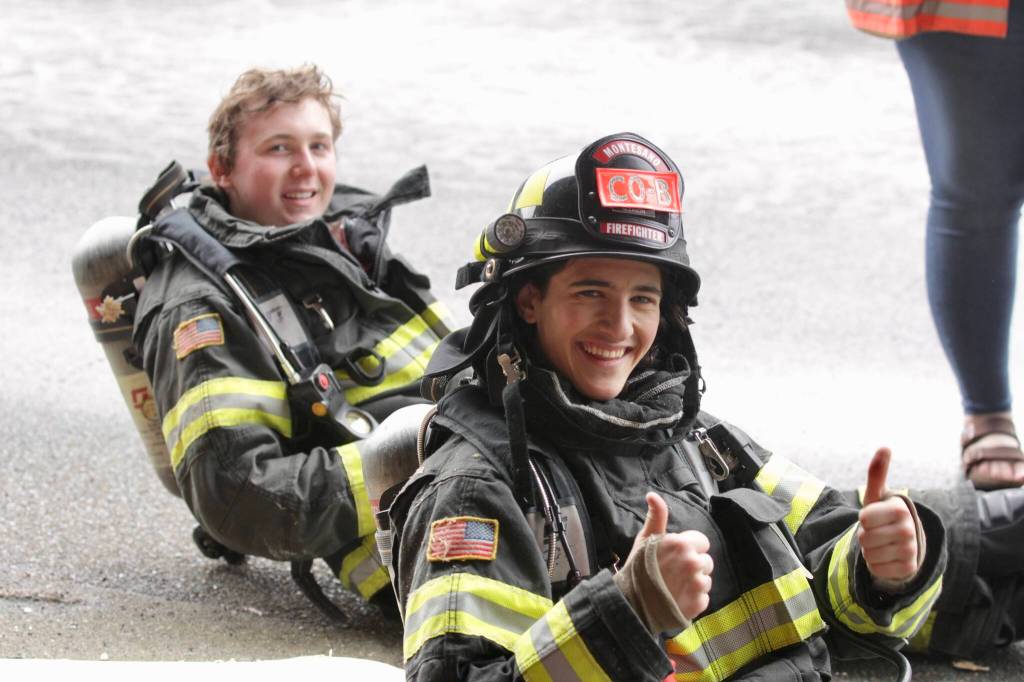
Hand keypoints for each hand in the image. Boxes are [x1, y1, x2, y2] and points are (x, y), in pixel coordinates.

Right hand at [628, 491, 713, 620]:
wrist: (631, 604)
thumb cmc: (637, 569)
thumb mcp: (645, 540)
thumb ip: (656, 516)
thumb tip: (652, 494)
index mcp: (681, 543)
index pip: (702, 542)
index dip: (688, 549)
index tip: (674, 557)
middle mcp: (692, 561)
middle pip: (705, 561)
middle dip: (692, 566)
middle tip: (672, 573)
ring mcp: (696, 584)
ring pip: (706, 580)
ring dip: (693, 584)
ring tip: (674, 587)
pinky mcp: (698, 603)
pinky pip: (704, 598)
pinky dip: (693, 600)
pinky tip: (677, 599)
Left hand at [858, 448, 918, 583]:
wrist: (904, 542)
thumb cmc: (884, 515)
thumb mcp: (878, 496)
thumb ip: (877, 473)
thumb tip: (885, 447)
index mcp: (900, 510)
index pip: (864, 519)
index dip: (864, 519)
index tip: (875, 517)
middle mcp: (909, 530)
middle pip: (865, 538)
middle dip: (865, 536)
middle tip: (878, 532)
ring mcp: (911, 551)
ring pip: (869, 554)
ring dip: (870, 550)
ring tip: (882, 544)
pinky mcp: (908, 569)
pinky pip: (876, 569)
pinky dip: (876, 565)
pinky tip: (886, 557)